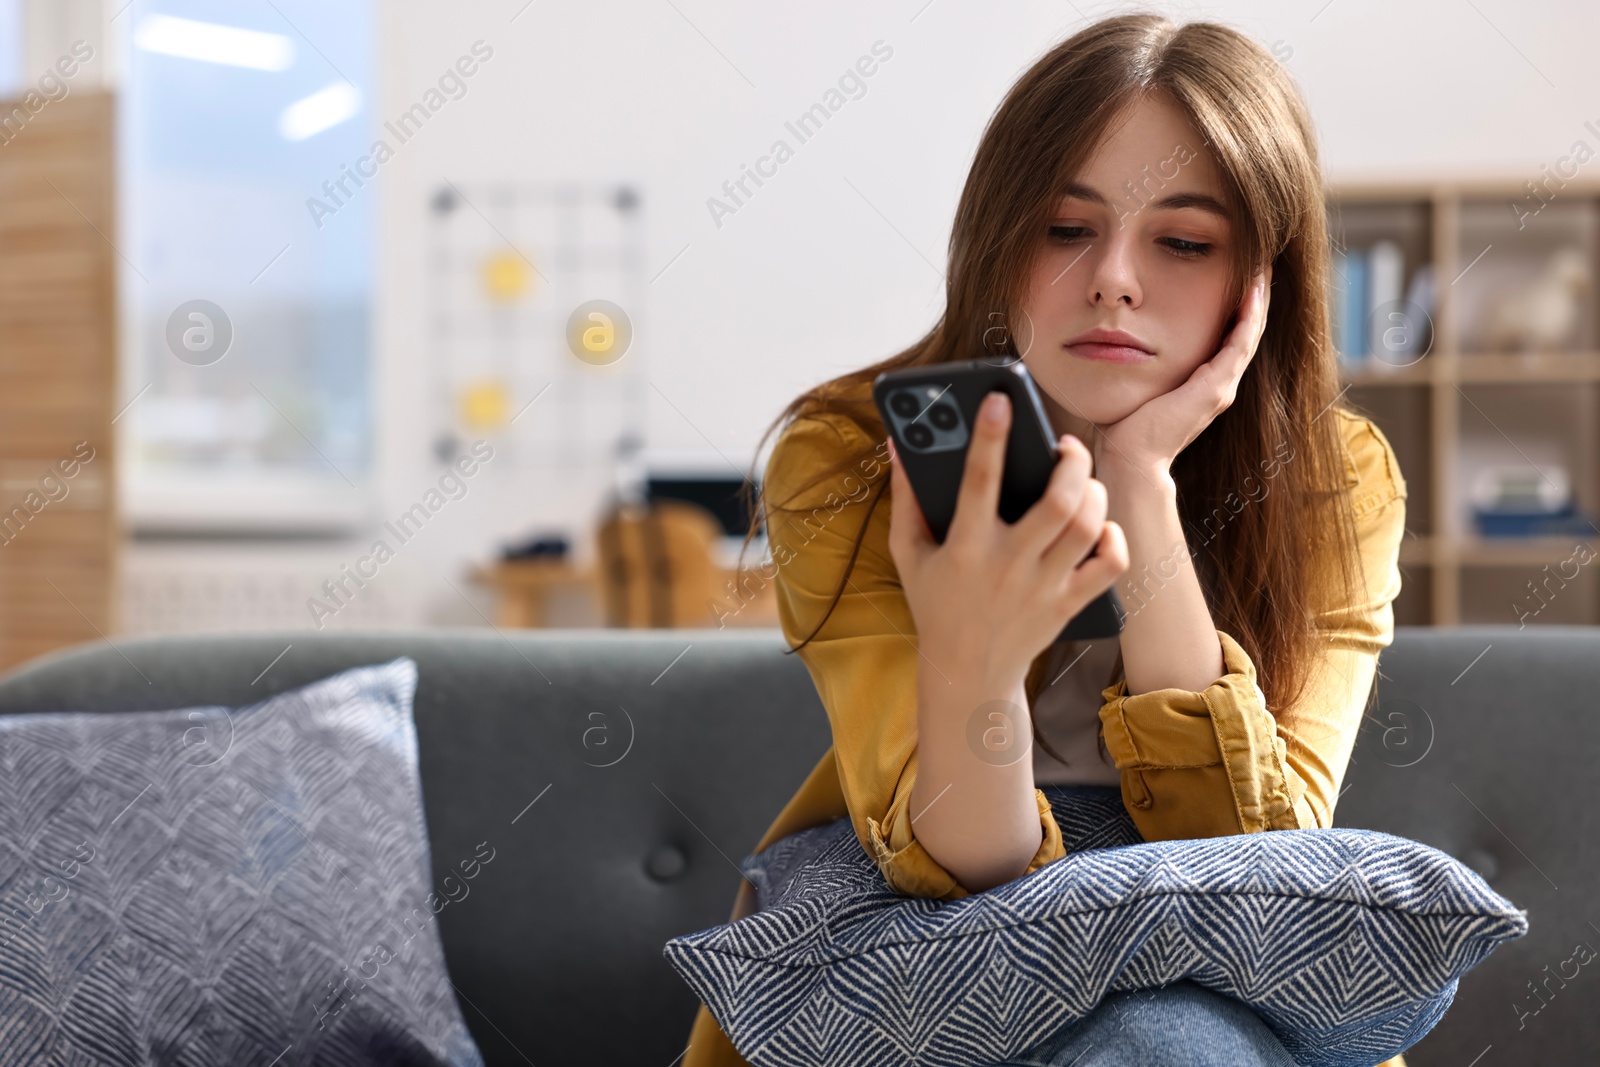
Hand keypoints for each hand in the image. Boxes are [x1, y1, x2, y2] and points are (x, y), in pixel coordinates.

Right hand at [887, 390, 1129, 685]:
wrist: (967, 674)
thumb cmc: (936, 604)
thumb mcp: (909, 552)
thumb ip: (905, 497)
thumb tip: (900, 443)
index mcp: (966, 547)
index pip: (979, 482)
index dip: (990, 437)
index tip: (1000, 400)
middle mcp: (1009, 566)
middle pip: (1058, 503)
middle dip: (1070, 462)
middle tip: (1064, 445)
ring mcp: (1044, 587)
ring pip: (1087, 526)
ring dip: (1093, 491)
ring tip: (1080, 479)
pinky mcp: (1069, 604)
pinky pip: (1109, 564)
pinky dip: (1112, 536)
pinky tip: (1098, 524)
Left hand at [1094, 266, 1272, 479]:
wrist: (1133, 458)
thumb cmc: (1129, 425)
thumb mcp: (1145, 384)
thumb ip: (1148, 366)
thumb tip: (1128, 340)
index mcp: (1206, 383)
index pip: (1231, 338)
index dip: (1239, 308)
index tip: (1241, 277)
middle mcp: (1221, 384)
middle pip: (1247, 332)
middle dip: (1254, 298)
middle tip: (1261, 264)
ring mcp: (1222, 387)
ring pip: (1249, 334)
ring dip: (1259, 301)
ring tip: (1263, 269)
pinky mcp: (1215, 387)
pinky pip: (1240, 343)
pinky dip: (1249, 316)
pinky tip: (1252, 289)